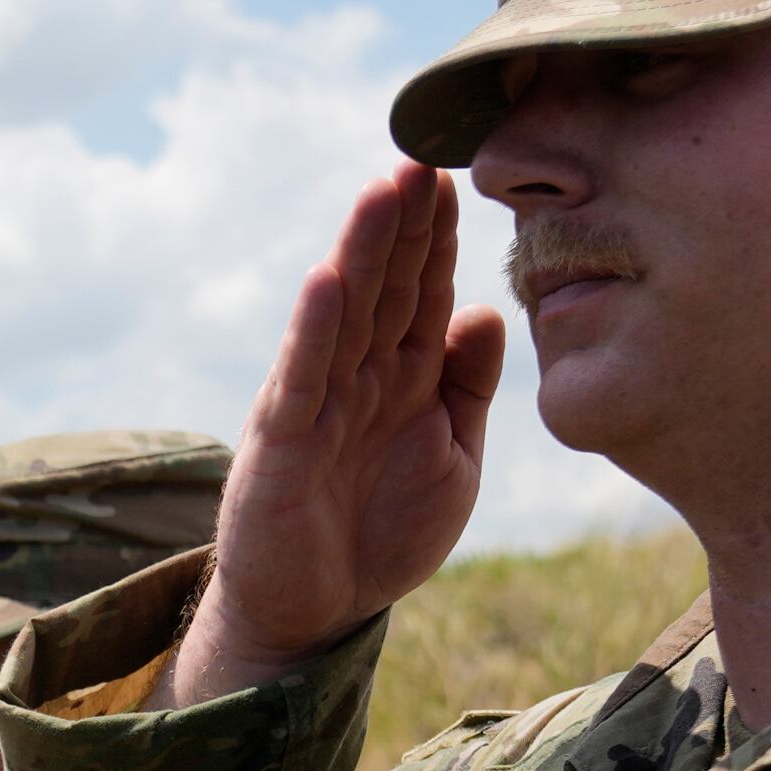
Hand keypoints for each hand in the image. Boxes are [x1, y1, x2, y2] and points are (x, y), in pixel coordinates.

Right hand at [164, 162, 505, 705]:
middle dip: (402, 224)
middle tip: (423, 156)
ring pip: (343, 315)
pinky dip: (313, 329)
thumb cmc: (382, 535)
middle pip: (384, 286)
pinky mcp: (282, 442)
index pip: (424, 292)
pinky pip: (302, 378)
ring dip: (360, 252)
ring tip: (380, 191)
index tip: (457, 177)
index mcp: (403, 377)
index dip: (439, 239)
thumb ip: (470, 388)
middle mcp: (358, 377)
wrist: (315, 614)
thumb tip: (488, 309)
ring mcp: (317, 403)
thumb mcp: (453, 457)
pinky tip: (327, 280)